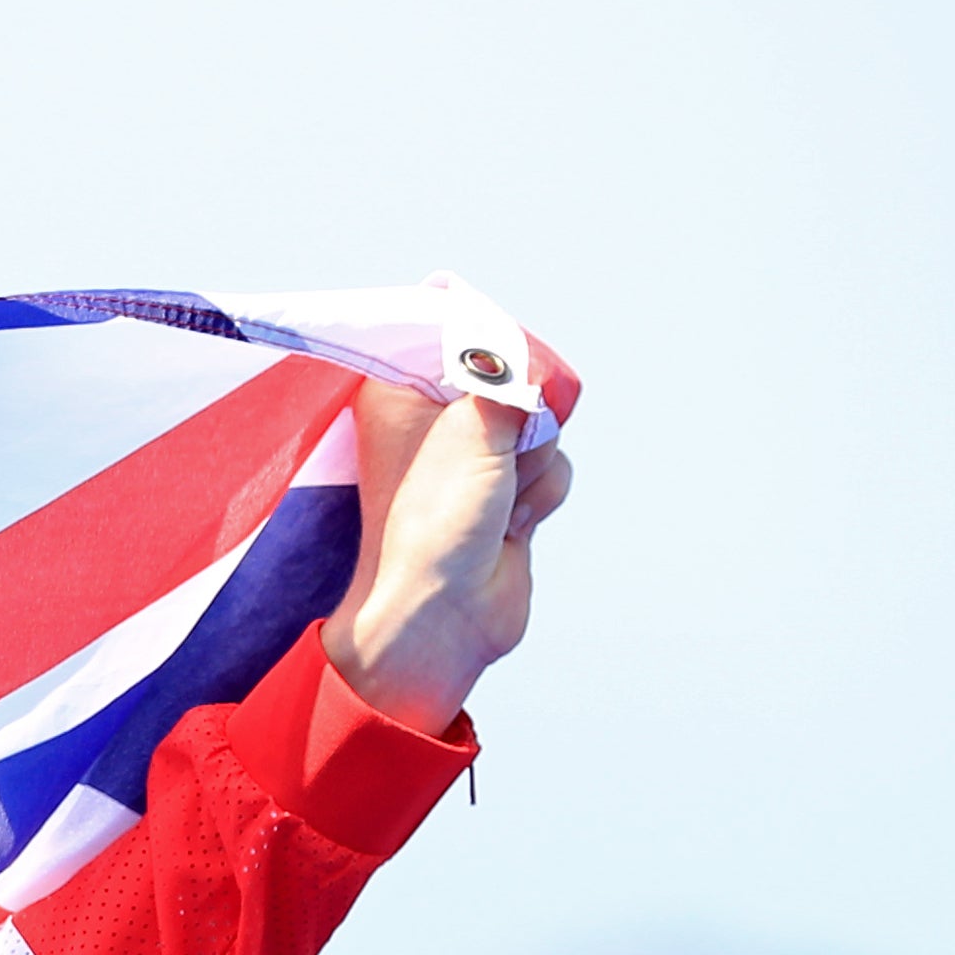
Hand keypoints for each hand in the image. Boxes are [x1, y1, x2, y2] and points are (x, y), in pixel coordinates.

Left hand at [322, 379, 569, 736]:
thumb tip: (531, 365)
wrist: (441, 617)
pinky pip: (554, 466)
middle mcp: (434, 421)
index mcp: (399, 394)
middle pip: (518, 381)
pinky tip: (511, 528)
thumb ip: (508, 382)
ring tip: (497, 504)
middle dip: (525, 423)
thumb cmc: (434, 526)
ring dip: (536, 466)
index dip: (497, 356)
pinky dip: (544, 495)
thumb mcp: (473, 431)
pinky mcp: (506, 492)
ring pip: (543, 427)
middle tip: (497, 458)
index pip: (461, 338)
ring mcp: (472, 458)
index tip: (503, 384)